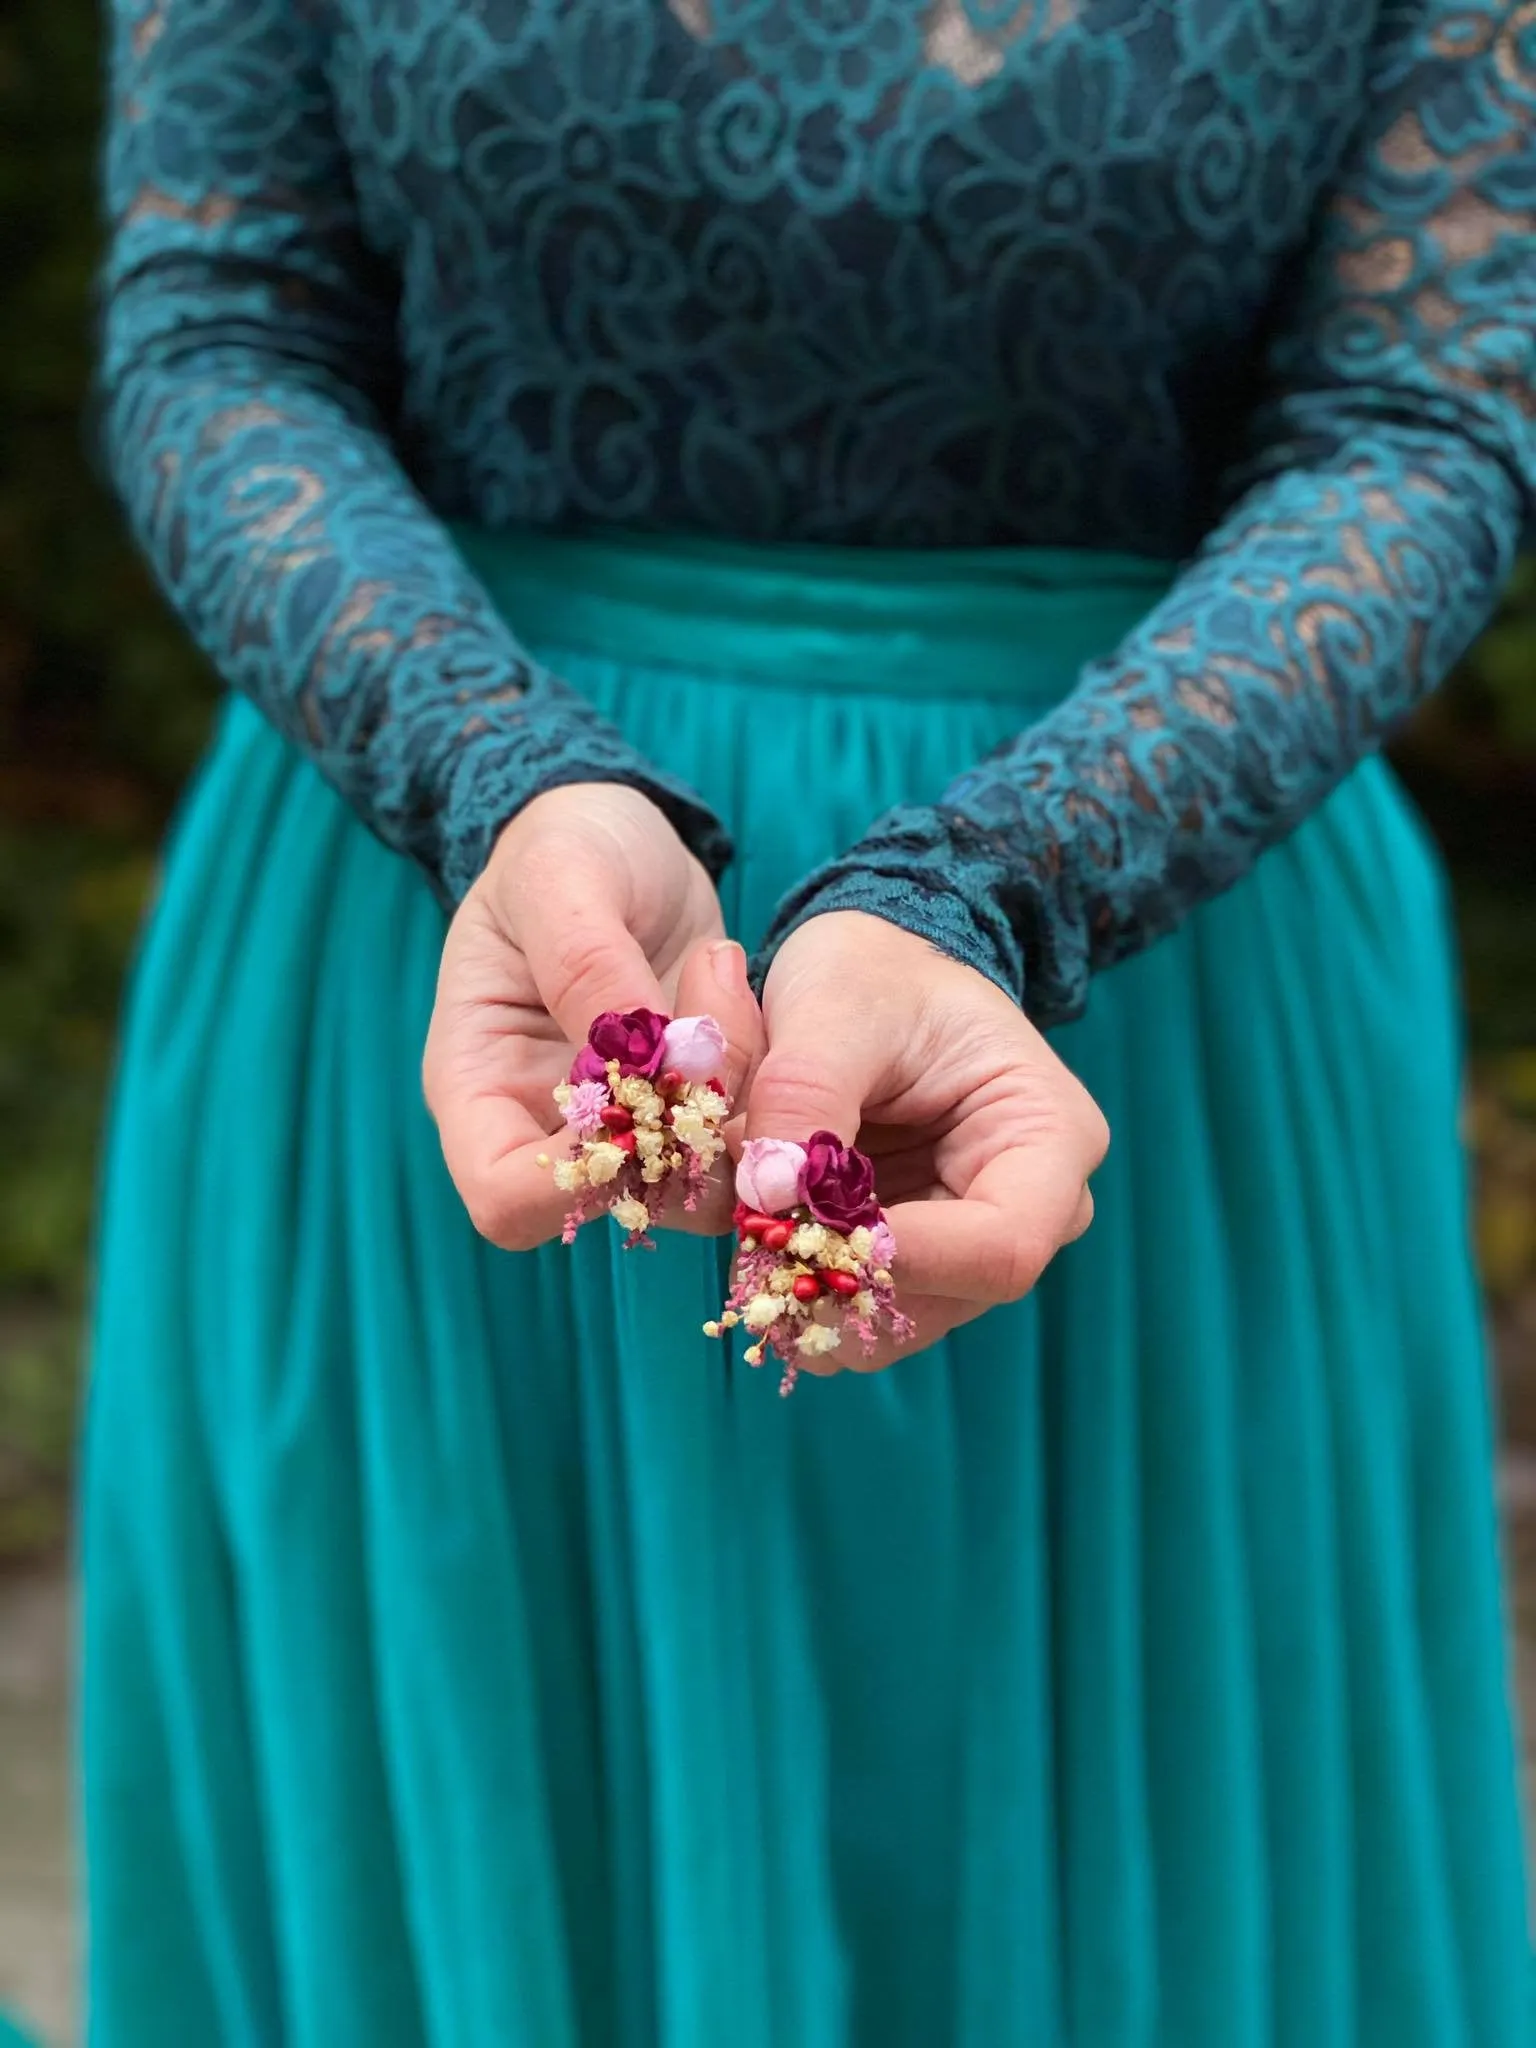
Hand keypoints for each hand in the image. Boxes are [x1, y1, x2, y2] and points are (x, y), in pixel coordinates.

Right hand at [425, 783, 762, 1249]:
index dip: (577, 1174)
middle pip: (618, 1205)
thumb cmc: (560, 845)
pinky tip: (757, 1006)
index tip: (639, 1087)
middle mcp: (550, 1128)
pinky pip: (742, 1142)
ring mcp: (628, 1124)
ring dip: (734, 1107)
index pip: (507, 1199)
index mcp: (481, 1088)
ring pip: (696, 1184)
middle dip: (684, 1134)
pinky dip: (765, 1092)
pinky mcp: (693, 1108)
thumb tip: (635, 1053)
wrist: (616, 834)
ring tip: (726, 985)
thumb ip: (584, 962)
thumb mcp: (559, 876)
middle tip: (713, 1026)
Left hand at [747, 911, 1108, 1371]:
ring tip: (740, 1185)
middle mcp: (1024, 1213)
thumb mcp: (834, 1007)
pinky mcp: (898, 1264)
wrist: (872, 968)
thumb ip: (802, 1097)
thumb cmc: (875, 971)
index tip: (797, 1229)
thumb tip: (766, 1198)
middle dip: (822, 1278)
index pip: (1002, 1249)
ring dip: (787, 1276)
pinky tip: (749, 1201)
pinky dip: (777, 1268)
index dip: (898, 1258)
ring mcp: (958, 1249)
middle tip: (737, 1219)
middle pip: (931, 1304)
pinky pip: (833, 1305)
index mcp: (1047, 1140)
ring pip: (870, 1324)